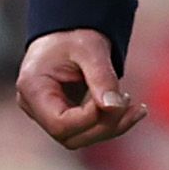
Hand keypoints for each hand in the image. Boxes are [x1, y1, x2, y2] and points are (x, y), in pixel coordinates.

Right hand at [18, 30, 141, 150]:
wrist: (69, 31)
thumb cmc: (74, 35)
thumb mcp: (90, 49)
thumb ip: (101, 77)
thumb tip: (115, 107)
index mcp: (33, 88)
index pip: (59, 124)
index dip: (89, 119)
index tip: (114, 99)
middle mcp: (34, 106)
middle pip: (70, 136)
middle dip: (105, 125)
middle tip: (129, 101)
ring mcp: (46, 114)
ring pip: (80, 138)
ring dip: (112, 127)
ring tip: (136, 107)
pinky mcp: (63, 117)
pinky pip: (87, 131)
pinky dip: (111, 123)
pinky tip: (133, 111)